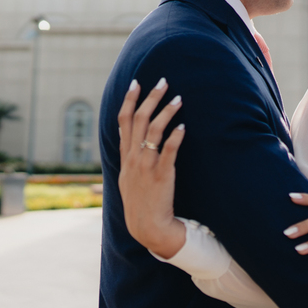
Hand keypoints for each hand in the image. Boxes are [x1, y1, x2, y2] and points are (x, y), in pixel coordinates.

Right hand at [118, 77, 186, 257]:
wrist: (147, 226)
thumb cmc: (139, 201)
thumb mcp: (127, 177)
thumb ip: (129, 157)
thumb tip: (129, 139)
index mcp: (125, 156)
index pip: (123, 121)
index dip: (130, 100)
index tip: (136, 83)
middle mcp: (133, 157)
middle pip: (139, 120)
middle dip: (150, 98)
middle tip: (163, 81)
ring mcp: (146, 166)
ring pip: (153, 131)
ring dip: (166, 112)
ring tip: (179, 99)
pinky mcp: (162, 175)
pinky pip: (168, 151)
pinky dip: (175, 137)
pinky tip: (183, 126)